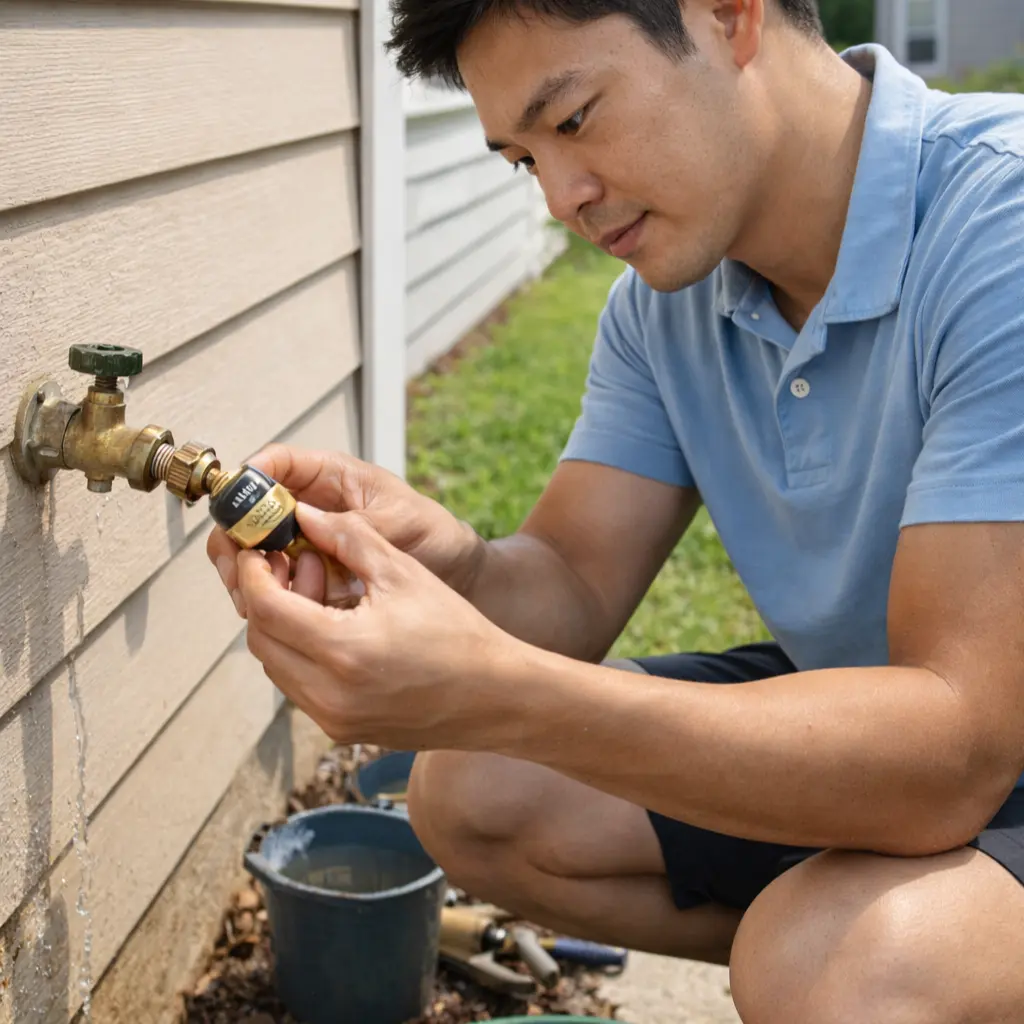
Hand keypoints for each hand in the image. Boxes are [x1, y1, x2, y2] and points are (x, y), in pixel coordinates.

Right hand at [206, 444, 483, 601]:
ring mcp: (310, 544)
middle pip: (252, 511)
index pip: (277, 464)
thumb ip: (358, 522)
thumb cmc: (436, 535)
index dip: (249, 478)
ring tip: (253, 592)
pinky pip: (279, 581)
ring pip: (258, 550)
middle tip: (238, 562)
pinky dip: (269, 595)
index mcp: (333, 479)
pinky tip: (271, 610)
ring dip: (247, 569)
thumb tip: (307, 519)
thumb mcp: (402, 522)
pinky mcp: (314, 577)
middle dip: (237, 534)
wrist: (459, 577)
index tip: (236, 502)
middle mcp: (313, 508)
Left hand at [234, 504, 521, 748]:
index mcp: (343, 650)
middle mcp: (329, 694)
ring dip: (283, 627)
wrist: (495, 694)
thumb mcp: (403, 572)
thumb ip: (349, 537)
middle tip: (293, 565)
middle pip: (261, 639)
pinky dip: (301, 654)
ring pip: (276, 666)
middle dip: (266, 597)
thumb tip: (305, 514)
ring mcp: (332, 719)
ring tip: (322, 594)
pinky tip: (334, 628)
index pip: (265, 607)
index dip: (252, 573)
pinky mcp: (341, 731)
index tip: (257, 549)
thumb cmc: (457, 632)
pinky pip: (299, 687)